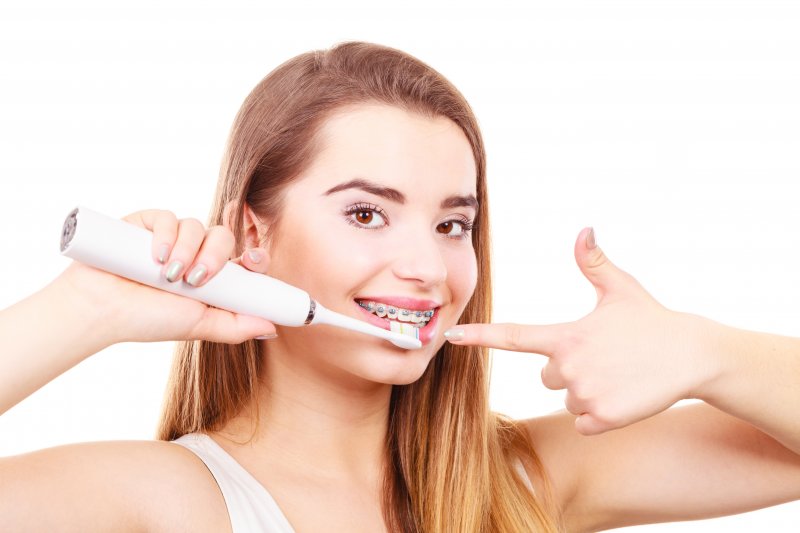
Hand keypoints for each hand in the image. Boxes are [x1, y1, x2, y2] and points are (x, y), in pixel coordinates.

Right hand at [55, 208, 276, 344]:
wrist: (101, 311)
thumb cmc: (147, 320)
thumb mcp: (198, 326)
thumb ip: (236, 326)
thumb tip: (273, 328)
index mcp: (213, 277)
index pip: (244, 258)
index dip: (254, 256)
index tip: (253, 261)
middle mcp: (195, 254)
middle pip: (224, 237)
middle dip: (215, 257)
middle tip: (197, 279)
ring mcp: (171, 238)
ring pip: (197, 226)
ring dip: (187, 250)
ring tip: (169, 275)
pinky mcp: (146, 224)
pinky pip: (168, 216)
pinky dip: (165, 235)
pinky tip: (154, 256)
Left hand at [445, 228, 720, 434]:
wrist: (693, 355)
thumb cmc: (652, 320)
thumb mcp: (621, 289)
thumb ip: (594, 263)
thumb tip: (584, 228)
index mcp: (566, 335)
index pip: (513, 336)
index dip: (480, 336)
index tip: (450, 336)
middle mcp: (570, 366)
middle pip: (547, 377)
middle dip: (569, 370)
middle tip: (605, 358)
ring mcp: (586, 394)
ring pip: (569, 400)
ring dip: (588, 392)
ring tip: (619, 374)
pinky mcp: (603, 419)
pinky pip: (585, 422)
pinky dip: (601, 415)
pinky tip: (624, 395)